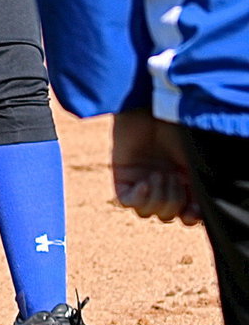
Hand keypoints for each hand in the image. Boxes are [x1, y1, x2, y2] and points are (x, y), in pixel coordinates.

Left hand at [112, 109, 200, 224]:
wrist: (151, 107)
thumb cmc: (176, 127)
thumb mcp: (194, 159)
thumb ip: (198, 186)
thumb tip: (201, 212)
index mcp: (181, 180)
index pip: (186, 214)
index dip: (190, 217)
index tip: (193, 211)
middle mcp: (161, 183)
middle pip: (166, 215)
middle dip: (173, 201)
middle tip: (172, 176)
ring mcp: (140, 180)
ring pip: (147, 212)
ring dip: (158, 198)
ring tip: (159, 175)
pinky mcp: (122, 175)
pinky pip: (127, 202)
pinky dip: (139, 198)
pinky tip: (145, 183)